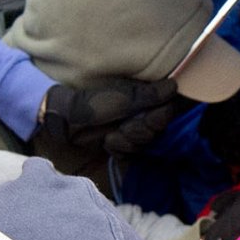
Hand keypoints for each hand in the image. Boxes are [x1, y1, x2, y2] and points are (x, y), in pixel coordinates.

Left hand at [39, 78, 186, 155]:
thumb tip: (174, 86)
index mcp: (143, 96)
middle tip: (122, 128)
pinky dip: (121, 150)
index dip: (157, 119)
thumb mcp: (121, 98)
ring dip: (128, 142)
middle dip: (140, 132)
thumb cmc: (91, 104)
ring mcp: (132, 128)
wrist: (64, 123)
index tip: (146, 119)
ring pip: (145, 143)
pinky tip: (109, 143)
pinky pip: (133, 153)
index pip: (166, 111)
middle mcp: (142, 112)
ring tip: (111, 136)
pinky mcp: (123, 144)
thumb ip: (148, 95)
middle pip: (158, 130)